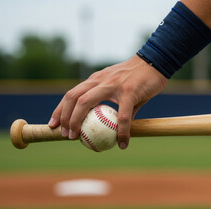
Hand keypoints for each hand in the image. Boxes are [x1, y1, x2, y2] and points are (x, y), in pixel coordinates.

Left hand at [48, 55, 167, 148]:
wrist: (156, 62)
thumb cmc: (139, 79)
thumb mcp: (121, 89)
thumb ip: (114, 106)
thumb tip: (110, 129)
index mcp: (96, 80)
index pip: (72, 94)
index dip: (60, 109)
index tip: (54, 124)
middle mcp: (100, 80)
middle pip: (74, 97)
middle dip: (64, 117)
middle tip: (65, 135)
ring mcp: (113, 85)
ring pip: (87, 102)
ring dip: (78, 122)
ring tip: (80, 139)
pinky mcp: (129, 92)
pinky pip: (122, 116)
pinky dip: (121, 131)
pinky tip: (122, 143)